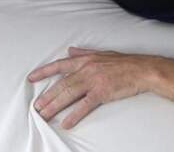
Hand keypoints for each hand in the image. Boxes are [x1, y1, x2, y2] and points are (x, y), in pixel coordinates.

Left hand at [28, 47, 155, 128]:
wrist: (142, 69)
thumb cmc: (124, 62)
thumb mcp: (102, 53)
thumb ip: (84, 52)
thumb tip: (70, 50)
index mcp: (85, 60)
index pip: (60, 65)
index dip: (44, 71)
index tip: (31, 78)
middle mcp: (86, 69)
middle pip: (61, 84)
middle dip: (47, 96)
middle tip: (36, 107)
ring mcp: (94, 81)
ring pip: (69, 94)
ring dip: (54, 105)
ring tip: (44, 115)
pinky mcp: (102, 92)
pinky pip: (85, 105)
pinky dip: (74, 115)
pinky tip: (66, 122)